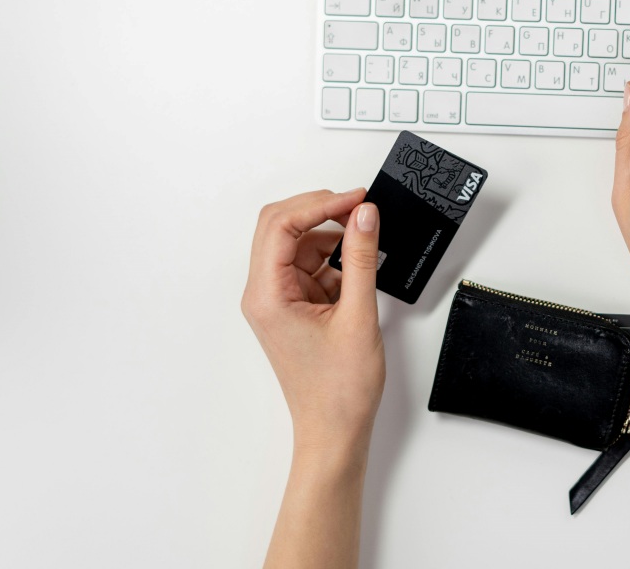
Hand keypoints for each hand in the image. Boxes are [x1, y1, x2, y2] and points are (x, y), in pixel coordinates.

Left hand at [241, 188, 383, 456]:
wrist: (335, 431)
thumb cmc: (339, 390)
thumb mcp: (358, 314)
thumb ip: (361, 258)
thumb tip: (365, 215)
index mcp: (267, 295)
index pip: (281, 226)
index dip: (320, 204)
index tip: (357, 199)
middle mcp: (264, 294)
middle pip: (281, 227)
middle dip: (320, 211)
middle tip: (359, 207)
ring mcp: (277, 299)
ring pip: (297, 244)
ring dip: (330, 236)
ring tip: (366, 240)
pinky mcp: (294, 306)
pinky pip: (310, 265)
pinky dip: (334, 259)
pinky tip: (358, 267)